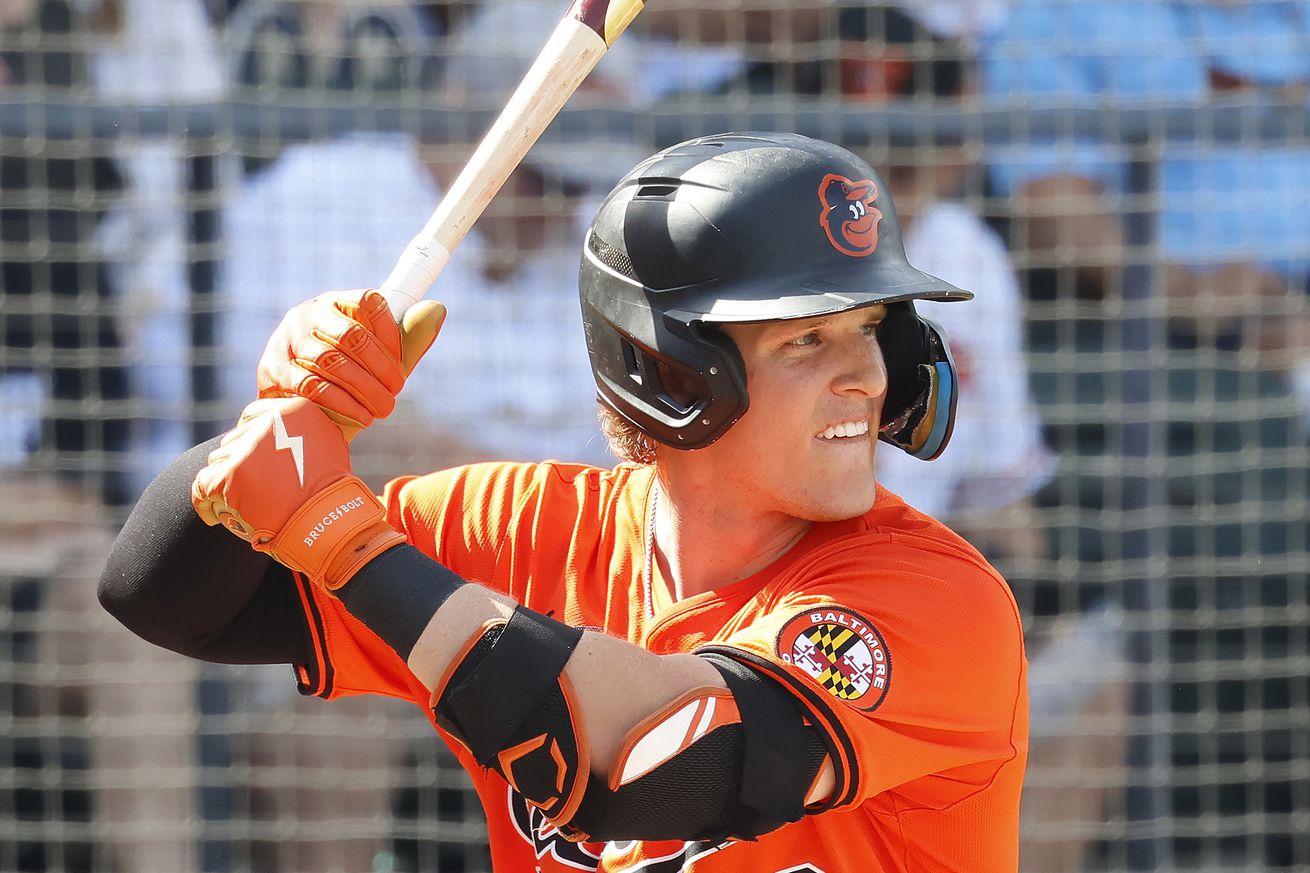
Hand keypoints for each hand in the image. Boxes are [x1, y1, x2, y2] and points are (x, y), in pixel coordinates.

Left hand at [192, 397, 404, 588]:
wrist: (328, 522)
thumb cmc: (331, 492)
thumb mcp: (327, 445)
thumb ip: (301, 432)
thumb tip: (279, 431)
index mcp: (293, 410)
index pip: (252, 415)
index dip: (251, 438)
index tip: (256, 460)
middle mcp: (267, 424)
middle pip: (234, 439)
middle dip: (239, 463)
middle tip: (253, 488)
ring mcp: (246, 450)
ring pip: (218, 461)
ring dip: (226, 482)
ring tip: (241, 503)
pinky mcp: (229, 477)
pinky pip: (202, 485)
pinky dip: (205, 501)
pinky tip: (214, 515)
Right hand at [256, 288, 445, 434]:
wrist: (291, 404)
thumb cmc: (343, 375)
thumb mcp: (374, 354)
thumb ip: (406, 338)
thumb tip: (437, 310)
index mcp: (335, 303)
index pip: (369, 301)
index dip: (392, 332)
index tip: (402, 362)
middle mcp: (307, 315)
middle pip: (353, 335)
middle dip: (382, 367)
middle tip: (397, 390)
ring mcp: (286, 341)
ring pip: (333, 362)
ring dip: (366, 389)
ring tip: (384, 408)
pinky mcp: (274, 371)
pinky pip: (313, 386)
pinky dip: (344, 403)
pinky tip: (362, 416)